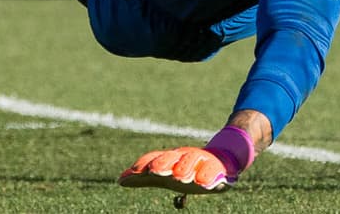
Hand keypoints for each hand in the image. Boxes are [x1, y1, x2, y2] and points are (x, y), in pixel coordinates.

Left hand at [118, 125, 253, 194]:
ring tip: (178, 177)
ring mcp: (200, 162)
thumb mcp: (164, 175)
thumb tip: (119, 181)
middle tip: (155, 171)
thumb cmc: (186, 169)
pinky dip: (207, 175)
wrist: (220, 160)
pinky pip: (212, 171)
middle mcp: (183, 157)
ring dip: (184, 168)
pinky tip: (202, 182)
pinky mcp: (217, 169)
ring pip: (191, 161)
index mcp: (169, 159)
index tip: (133, 172)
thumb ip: (143, 178)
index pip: (154, 158)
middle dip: (163, 163)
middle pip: (171, 158)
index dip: (144, 163)